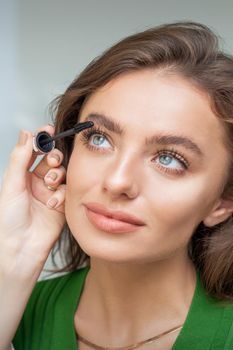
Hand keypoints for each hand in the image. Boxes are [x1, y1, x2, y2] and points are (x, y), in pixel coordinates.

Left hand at [0, 125, 66, 276]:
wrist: (19, 247)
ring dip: (58, 176)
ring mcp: (51, 193)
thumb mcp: (12, 183)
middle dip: (54, 156)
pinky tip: (52, 204)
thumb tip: (26, 133)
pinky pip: (67, 192)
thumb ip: (20, 157)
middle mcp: (37, 183)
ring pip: (63, 174)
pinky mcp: (61, 205)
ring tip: (50, 184)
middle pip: (52, 160)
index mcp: (22, 176)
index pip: (35, 152)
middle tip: (52, 160)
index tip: (48, 130)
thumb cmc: (9, 219)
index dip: (42, 140)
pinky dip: (61, 195)